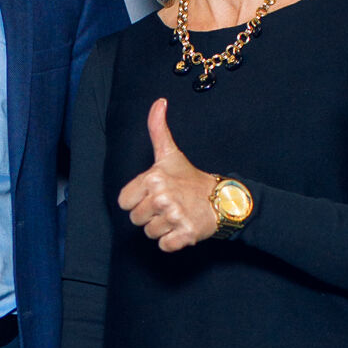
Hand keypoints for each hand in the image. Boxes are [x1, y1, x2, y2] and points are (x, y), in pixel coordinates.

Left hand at [117, 99, 218, 251]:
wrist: (222, 199)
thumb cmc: (190, 178)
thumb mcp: (170, 153)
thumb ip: (158, 129)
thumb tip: (159, 102)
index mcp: (153, 179)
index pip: (124, 202)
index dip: (137, 201)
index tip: (153, 195)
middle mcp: (162, 197)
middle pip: (136, 220)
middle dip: (150, 216)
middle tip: (168, 205)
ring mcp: (174, 216)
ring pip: (149, 233)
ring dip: (162, 228)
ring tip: (176, 215)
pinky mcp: (185, 234)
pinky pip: (164, 246)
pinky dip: (172, 241)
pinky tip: (182, 227)